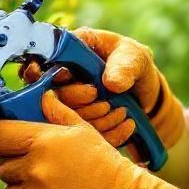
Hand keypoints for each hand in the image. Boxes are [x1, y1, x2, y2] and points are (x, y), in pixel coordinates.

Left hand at [0, 90, 188, 188]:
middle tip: (39, 164)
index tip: (0, 137)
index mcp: (41, 140)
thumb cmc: (104, 162)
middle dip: (15, 163)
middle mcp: (33, 166)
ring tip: (49, 184)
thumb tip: (42, 97)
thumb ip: (57, 112)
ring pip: (9, 188)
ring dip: (22, 186)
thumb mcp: (83, 130)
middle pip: (2, 164)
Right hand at [20, 27, 186, 155]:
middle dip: (78, 100)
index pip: (46, 63)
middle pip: (53, 95)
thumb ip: (124, 66)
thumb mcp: (134, 57)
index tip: (74, 81)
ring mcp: (68, 103)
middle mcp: (62, 78)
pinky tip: (127, 125)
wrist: (143, 90)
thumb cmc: (133, 63)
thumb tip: (111, 83)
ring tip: (122, 112)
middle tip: (101, 98)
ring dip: (96, 119)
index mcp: (70, 53)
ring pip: (67, 118)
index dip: (52, 74)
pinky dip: (108, 133)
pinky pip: (84, 135)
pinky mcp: (77, 123)